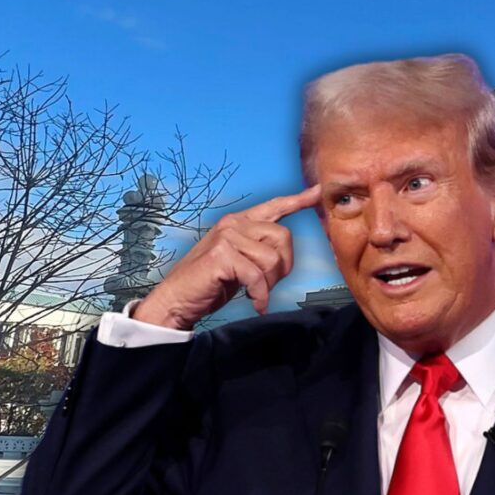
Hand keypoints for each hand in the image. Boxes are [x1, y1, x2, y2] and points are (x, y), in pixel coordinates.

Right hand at [132, 185, 322, 330]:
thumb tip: (282, 252)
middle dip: (282, 267)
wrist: (176, 300)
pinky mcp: (221, 255)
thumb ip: (258, 250)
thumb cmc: (209, 283)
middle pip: (283, 237)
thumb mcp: (239, 261)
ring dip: (268, 283)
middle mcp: (233, 224)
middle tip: (265, 284)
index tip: (318, 191)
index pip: (274, 207)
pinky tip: (255, 302)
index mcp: (238, 222)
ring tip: (254, 292)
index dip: (298, 200)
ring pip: (272, 259)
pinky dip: (259, 295)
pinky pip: (257, 276)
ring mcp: (226, 237)